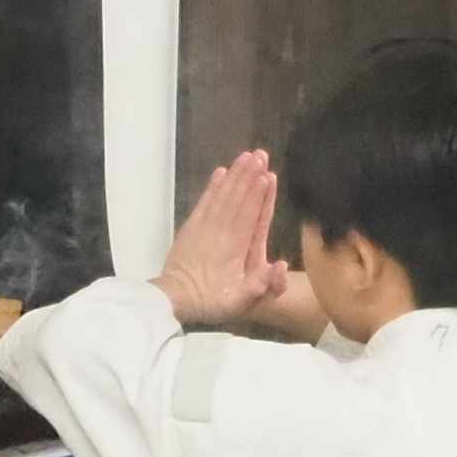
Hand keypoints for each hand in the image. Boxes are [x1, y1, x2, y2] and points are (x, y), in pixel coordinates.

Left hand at [158, 151, 294, 330]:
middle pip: (238, 198)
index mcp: (236, 247)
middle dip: (249, 175)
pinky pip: (204, 201)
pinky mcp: (191, 227)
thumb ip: (263, 285)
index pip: (250, 214)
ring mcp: (204, 226)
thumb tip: (281, 265)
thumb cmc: (211, 301)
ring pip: (223, 195)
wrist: (174, 299)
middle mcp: (221, 231)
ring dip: (235, 175)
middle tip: (260, 154)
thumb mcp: (241, 301)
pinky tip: (220, 172)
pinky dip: (212, 186)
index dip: (259, 194)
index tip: (267, 174)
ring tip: (246, 156)